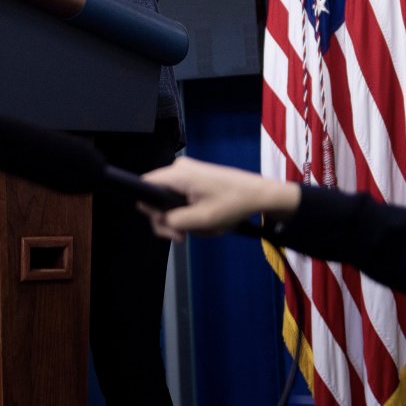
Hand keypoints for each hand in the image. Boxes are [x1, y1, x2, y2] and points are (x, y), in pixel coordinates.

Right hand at [137, 157, 300, 240]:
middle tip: (185, 236)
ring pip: (171, 200)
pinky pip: (182, 197)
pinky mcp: (196, 178)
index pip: (144, 187)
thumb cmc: (233, 204)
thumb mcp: (201, 219)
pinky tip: (207, 219)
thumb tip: (158, 220)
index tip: (168, 226)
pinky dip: (192, 212)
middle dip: (170, 220)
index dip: (149, 209)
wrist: (261, 194)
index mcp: (177, 174)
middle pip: (157, 197)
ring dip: (184, 219)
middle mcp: (178, 169)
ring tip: (205, 227)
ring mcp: (188, 172)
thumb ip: (172, 221)